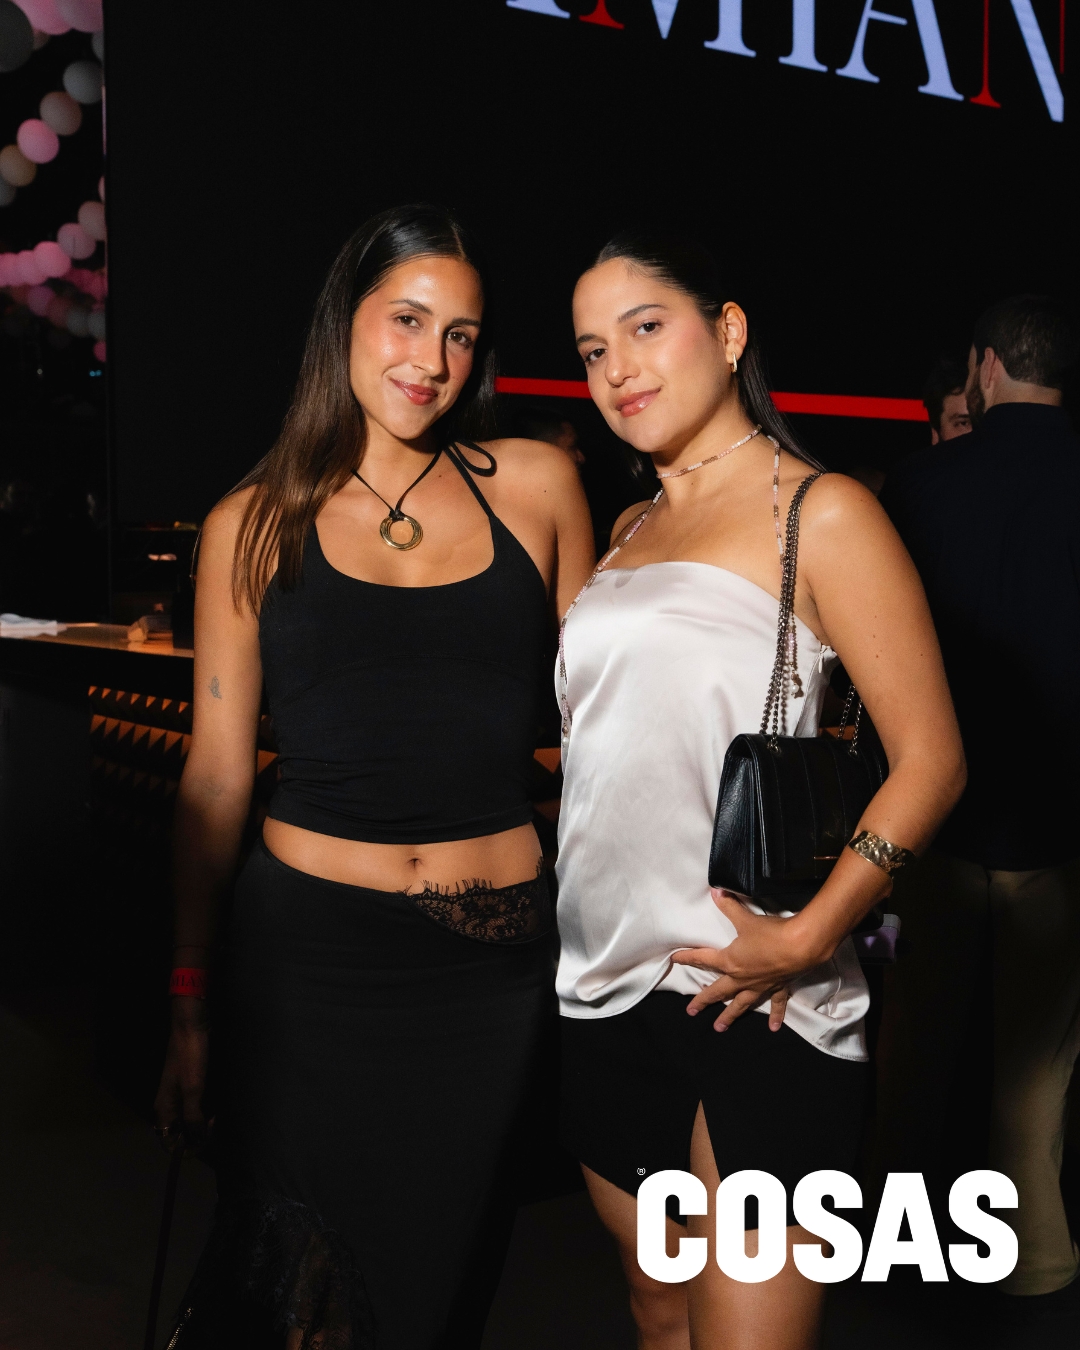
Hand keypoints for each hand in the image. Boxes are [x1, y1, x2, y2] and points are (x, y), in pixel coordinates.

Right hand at [154, 996, 208, 1151]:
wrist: (192, 1027)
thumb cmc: (190, 1058)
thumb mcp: (193, 1089)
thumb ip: (193, 1117)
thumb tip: (196, 1141)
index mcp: (164, 1109)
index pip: (168, 1141)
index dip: (184, 1147)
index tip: (202, 1141)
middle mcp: (169, 1106)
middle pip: (180, 1133)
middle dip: (197, 1135)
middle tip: (212, 1124)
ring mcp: (179, 1096)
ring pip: (189, 1121)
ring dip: (202, 1124)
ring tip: (215, 1118)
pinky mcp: (190, 1087)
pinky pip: (196, 1108)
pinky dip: (205, 1112)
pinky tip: (215, 1110)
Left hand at [670, 889, 823, 1032]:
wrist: (800, 946)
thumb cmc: (769, 933)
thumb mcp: (745, 918)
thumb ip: (729, 905)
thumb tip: (715, 891)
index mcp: (731, 961)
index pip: (703, 959)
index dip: (687, 957)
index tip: (674, 960)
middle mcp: (742, 977)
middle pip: (719, 991)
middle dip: (703, 1000)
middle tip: (691, 1011)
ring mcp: (760, 985)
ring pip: (741, 1003)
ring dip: (730, 1016)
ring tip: (718, 1028)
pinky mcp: (778, 987)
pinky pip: (775, 1004)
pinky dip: (775, 1015)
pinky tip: (773, 1028)